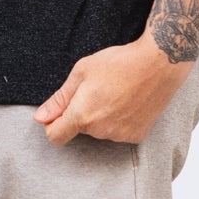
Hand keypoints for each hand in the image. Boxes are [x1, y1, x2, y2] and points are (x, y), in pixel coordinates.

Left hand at [33, 34, 192, 144]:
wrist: (159, 64)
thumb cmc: (119, 63)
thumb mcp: (82, 72)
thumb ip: (59, 99)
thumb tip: (40, 118)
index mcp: (82, 115)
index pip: (55, 136)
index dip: (53, 124)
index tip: (60, 112)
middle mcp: (100, 131)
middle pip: (79, 130)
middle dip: (81, 114)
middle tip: (97, 89)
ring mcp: (120, 135)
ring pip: (100, 131)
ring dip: (101, 117)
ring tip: (116, 93)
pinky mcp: (137, 136)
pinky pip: (118, 132)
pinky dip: (119, 121)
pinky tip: (128, 102)